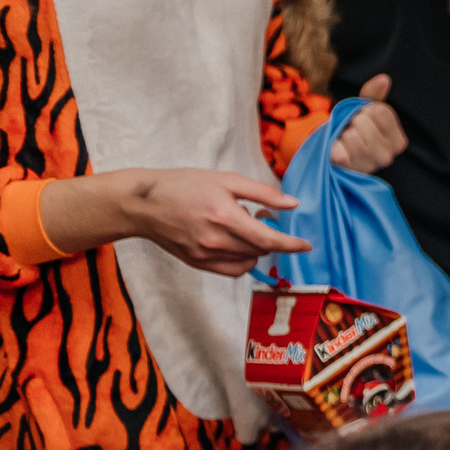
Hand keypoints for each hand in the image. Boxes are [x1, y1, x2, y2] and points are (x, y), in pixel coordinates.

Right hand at [100, 168, 308, 274]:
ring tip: (243, 226)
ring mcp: (204, 255)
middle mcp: (215, 240)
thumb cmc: (184, 186)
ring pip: (248, 261)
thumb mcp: (226, 180)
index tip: (307, 245)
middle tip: (262, 216)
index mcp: (223, 216)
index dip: (291, 244)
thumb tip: (293, 205)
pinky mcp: (197, 263)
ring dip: (257, 248)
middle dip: (271, 238)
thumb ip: (263, 193)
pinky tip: (237, 243)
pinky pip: (232, 270)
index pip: (268, 240)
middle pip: (260, 251)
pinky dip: (243, 260)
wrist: (143, 204)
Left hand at [331, 74, 407, 172]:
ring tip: (345, 140)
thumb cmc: (355, 131)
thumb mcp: (364, 111)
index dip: (366, 110)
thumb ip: (374, 95)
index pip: (380, 111)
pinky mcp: (351, 171)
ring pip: (352, 134)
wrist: (335, 153)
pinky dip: (334, 146)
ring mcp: (370, 165)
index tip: (363, 119)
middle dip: (353, 121)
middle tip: (351, 131)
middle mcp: (388, 156)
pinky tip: (338, 151)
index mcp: (399, 141)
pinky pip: (339, 149)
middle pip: (364, 121)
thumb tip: (383, 79)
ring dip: (342, 133)